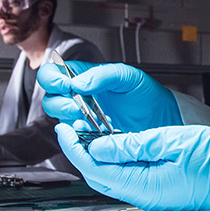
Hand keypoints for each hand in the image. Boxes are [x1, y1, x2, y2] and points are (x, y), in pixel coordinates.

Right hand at [38, 62, 181, 132]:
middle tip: (75, 102)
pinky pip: (72, 136)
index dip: (52, 78)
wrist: (160, 118)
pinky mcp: (87, 136)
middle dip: (58, 101)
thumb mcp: (127, 76)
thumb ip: (103, 75)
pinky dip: (77, 133)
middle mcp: (77, 97)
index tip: (65, 83)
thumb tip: (79, 81)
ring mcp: (81, 118)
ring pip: (57, 118)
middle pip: (49, 98)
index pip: (52, 74)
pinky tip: (91, 129)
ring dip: (66, 116)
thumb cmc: (145, 94)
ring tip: (84, 115)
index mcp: (82, 76)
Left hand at [53, 123, 209, 210]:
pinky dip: (113, 161)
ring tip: (86, 134)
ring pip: (111, 178)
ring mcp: (151, 195)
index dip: (76, 149)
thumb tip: (99, 147)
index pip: (96, 170)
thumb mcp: (172, 142)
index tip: (66, 129)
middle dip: (80, 153)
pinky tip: (112, 145)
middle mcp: (144, 196)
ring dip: (95, 157)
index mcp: (144, 186)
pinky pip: (126, 177)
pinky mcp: (158, 190)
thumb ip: (133, 146)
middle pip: (99, 177)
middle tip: (70, 128)